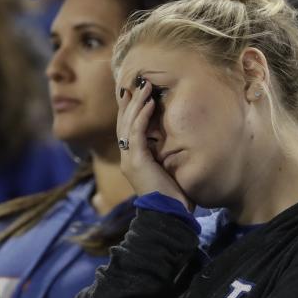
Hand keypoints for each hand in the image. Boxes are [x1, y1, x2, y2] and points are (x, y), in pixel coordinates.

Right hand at [117, 77, 192, 210]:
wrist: (168, 214)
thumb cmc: (172, 197)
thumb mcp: (166, 171)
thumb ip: (164, 156)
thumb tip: (174, 143)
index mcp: (132, 159)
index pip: (127, 129)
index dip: (130, 110)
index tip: (136, 93)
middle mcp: (126, 157)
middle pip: (124, 122)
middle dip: (130, 101)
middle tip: (138, 83)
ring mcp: (129, 158)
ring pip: (129, 124)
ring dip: (137, 103)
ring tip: (146, 87)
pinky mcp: (136, 160)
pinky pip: (137, 133)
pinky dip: (142, 116)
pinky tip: (149, 103)